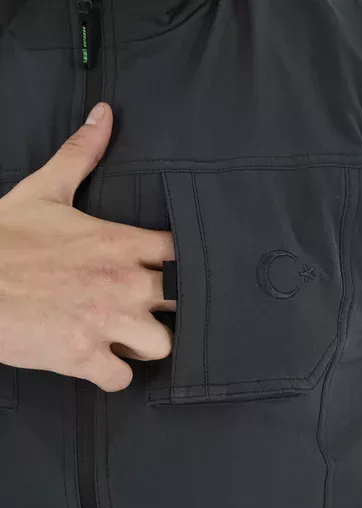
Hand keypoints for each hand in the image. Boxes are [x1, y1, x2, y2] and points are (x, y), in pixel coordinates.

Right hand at [0, 103, 175, 391]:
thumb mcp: (45, 190)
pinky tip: (99, 363)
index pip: (182, 255)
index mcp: (120, 243)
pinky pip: (121, 379)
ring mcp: (107, 322)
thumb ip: (82, 153)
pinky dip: (113, 375)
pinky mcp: (83, 356)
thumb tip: (104, 115)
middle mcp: (123, 283)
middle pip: (184, 302)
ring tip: (125, 338)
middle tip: (149, 309)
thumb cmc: (5, 238)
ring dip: (147, 345)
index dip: (183, 266)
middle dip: (171, 308)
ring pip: (164, 346)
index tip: (171, 272)